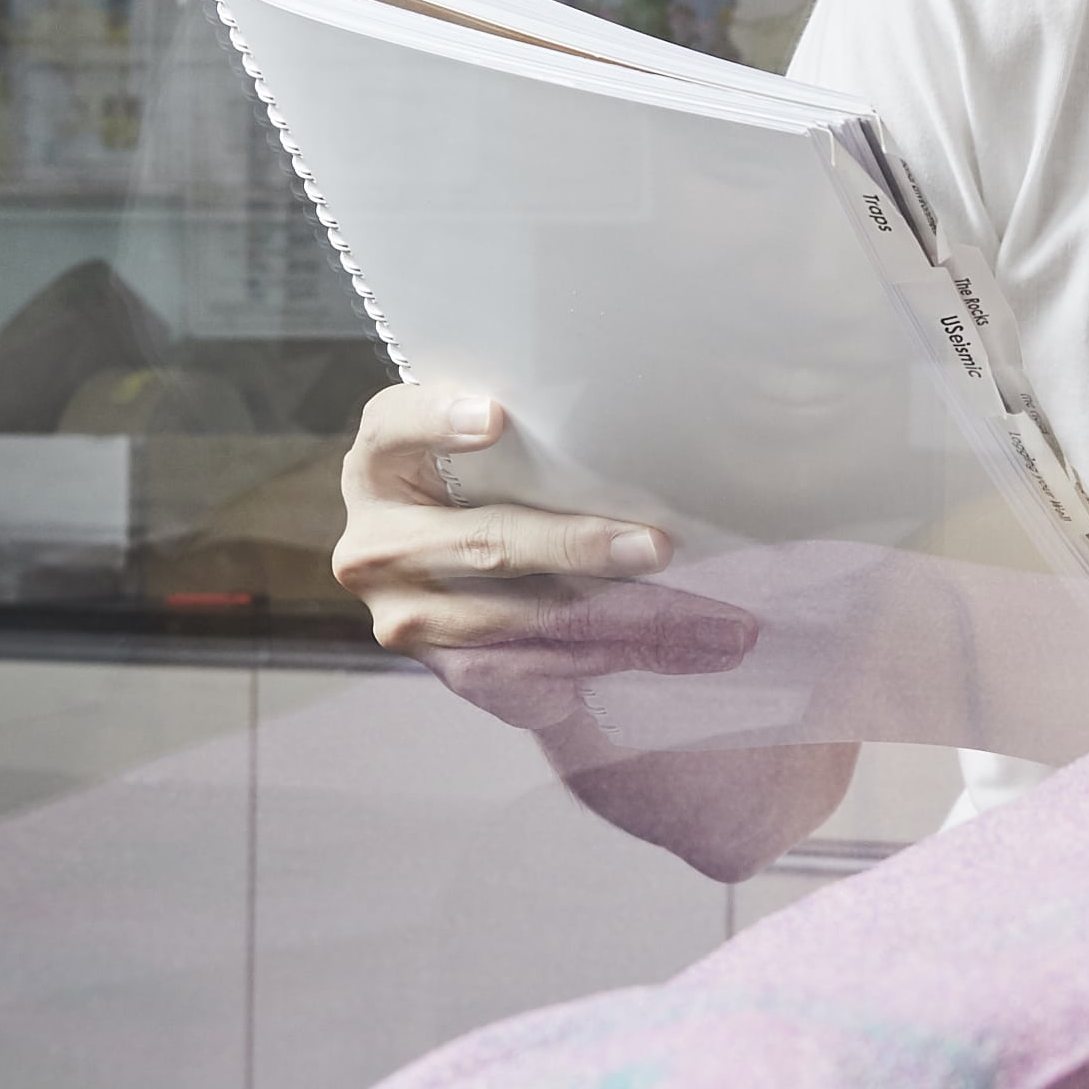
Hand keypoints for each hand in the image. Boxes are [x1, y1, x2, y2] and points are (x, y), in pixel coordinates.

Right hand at [334, 382, 733, 715]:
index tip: (495, 418)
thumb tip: (633, 431)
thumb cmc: (479, 494)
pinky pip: (541, 667)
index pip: (394, 429)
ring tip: (709, 623)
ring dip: (626, 621)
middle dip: (578, 547)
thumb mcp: (475, 456)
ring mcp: (409, 617)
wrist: (450, 585)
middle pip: (485, 544)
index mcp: (380, 467)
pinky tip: (676, 651)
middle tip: (657, 547)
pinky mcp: (449, 670)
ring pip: (526, 619)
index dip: (438, 421)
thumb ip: (518, 443)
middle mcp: (379, 545)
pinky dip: (615, 656)